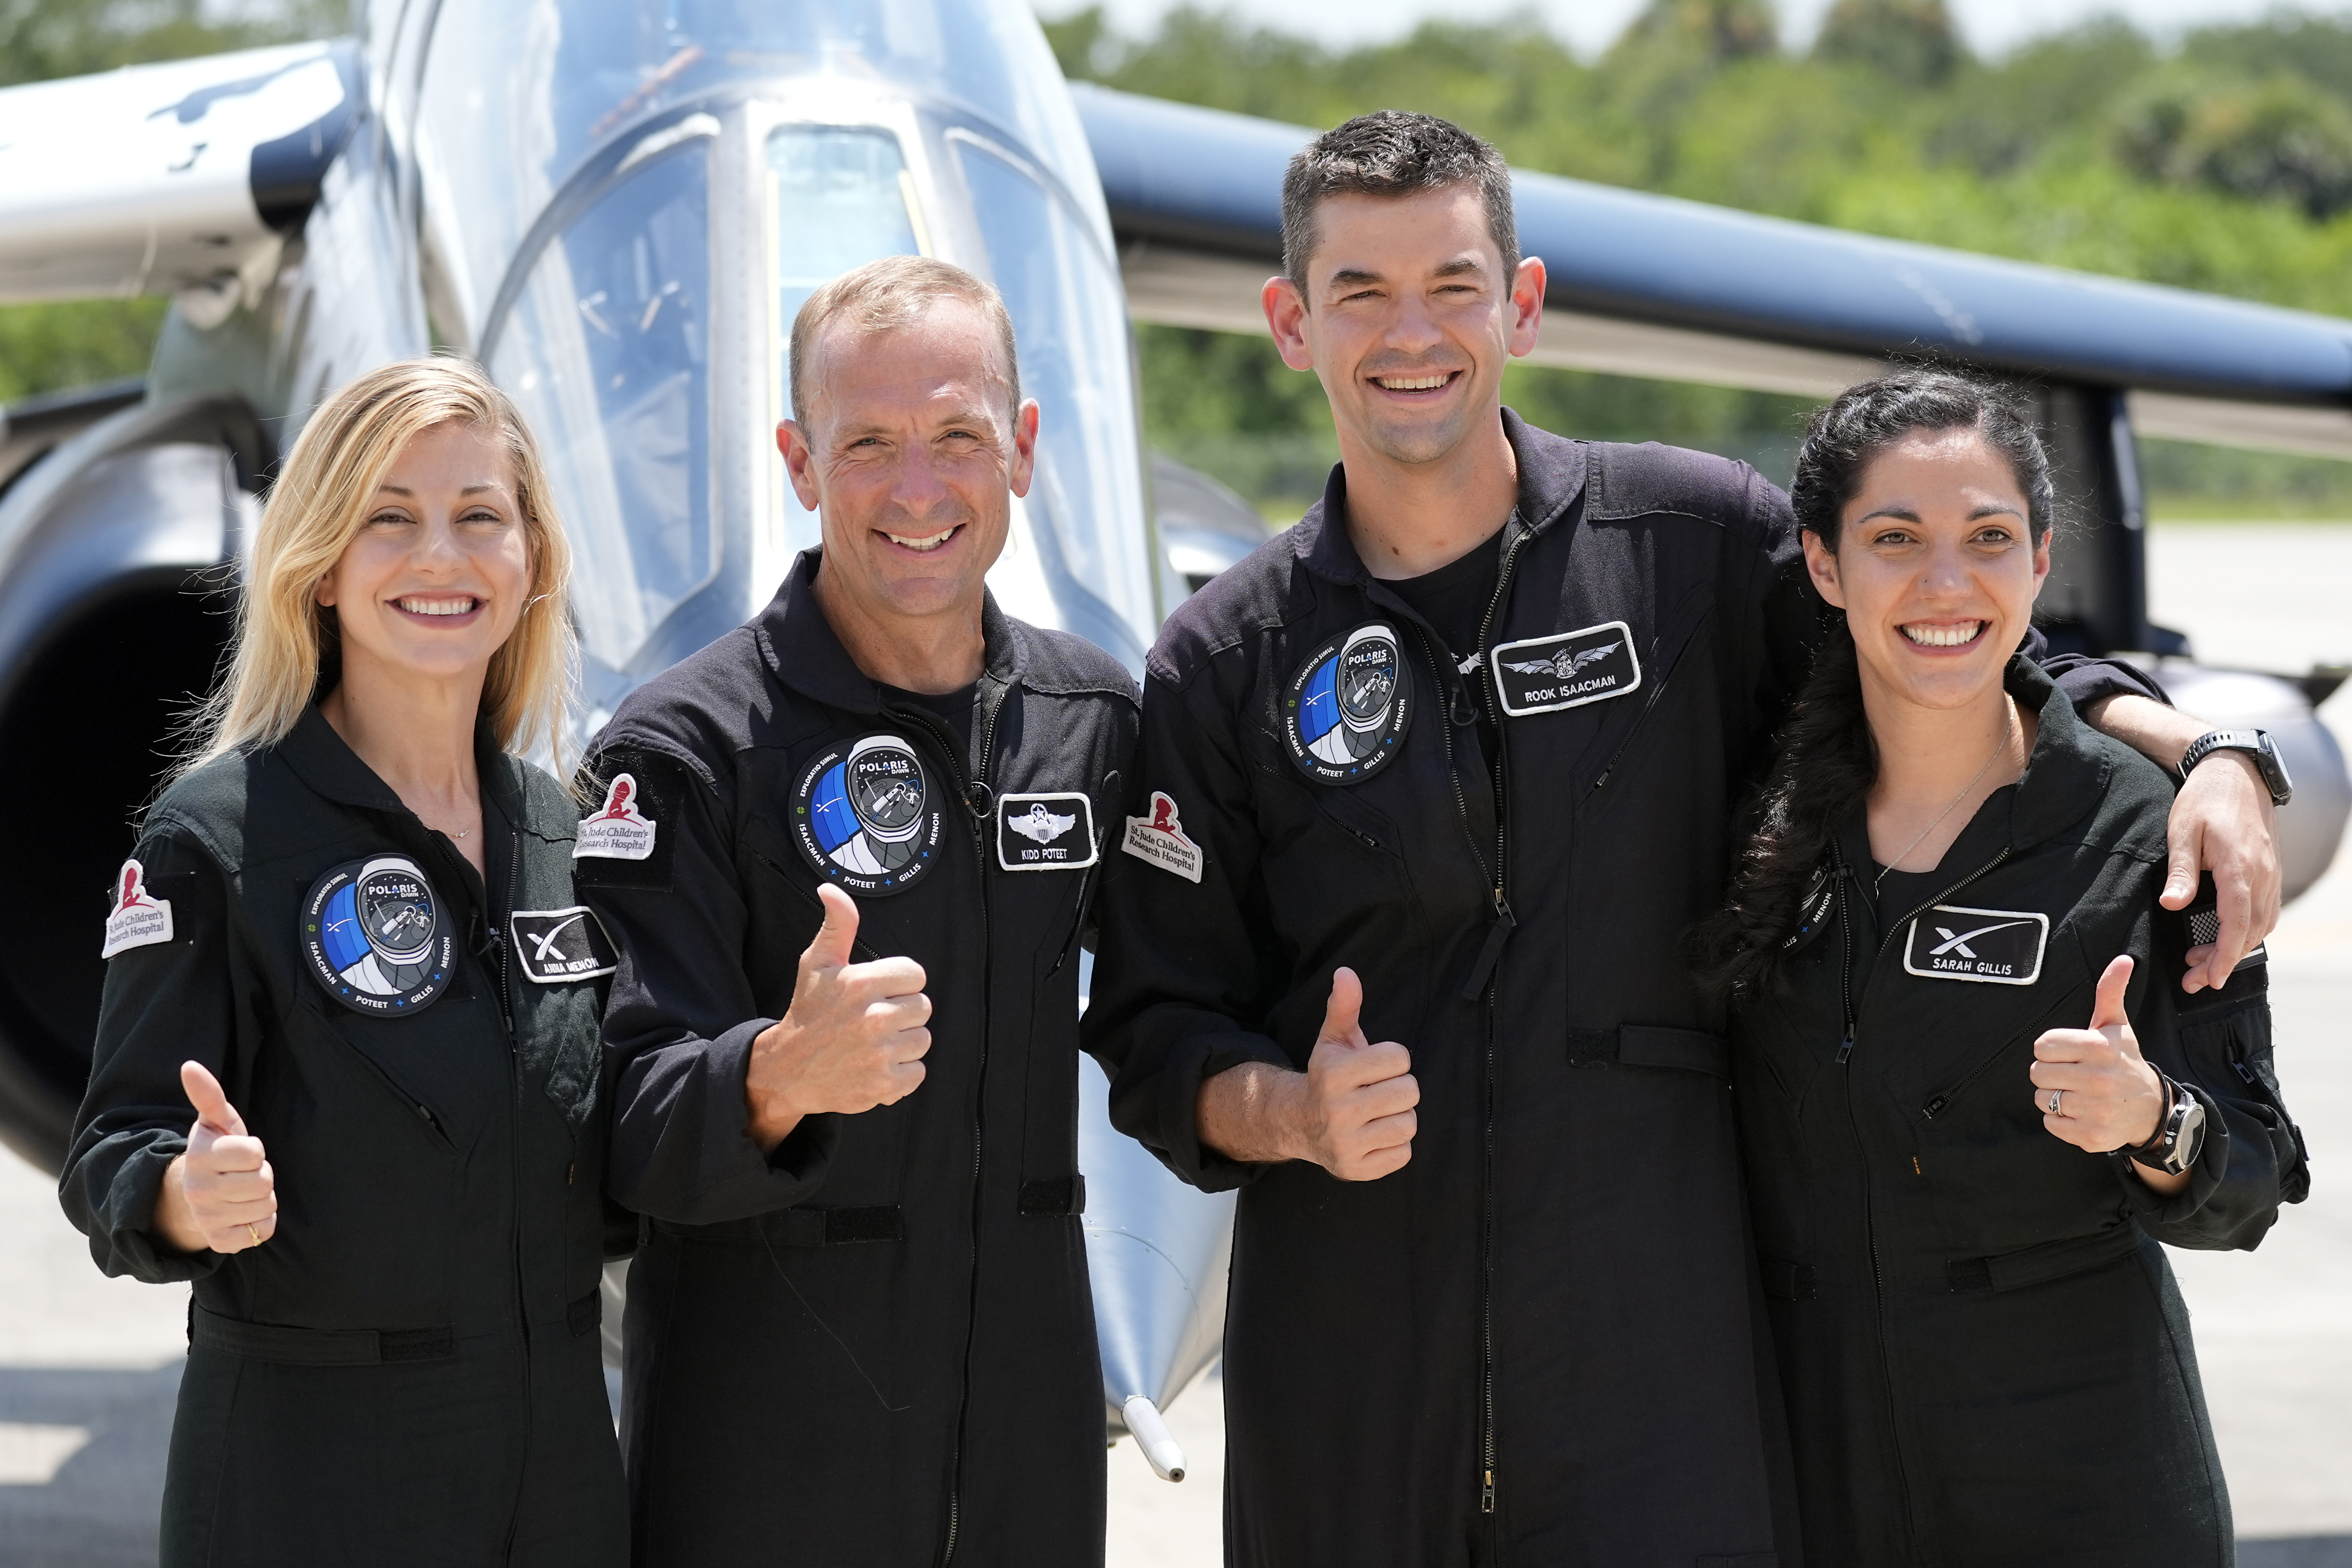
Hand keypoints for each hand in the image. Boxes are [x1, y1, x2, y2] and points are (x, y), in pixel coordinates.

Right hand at [154, 1061, 275, 1255]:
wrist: (195, 1195)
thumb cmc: (217, 1152)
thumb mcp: (216, 1122)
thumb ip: (209, 1095)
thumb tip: (189, 1065)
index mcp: (200, 1157)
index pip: (253, 1153)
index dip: (253, 1151)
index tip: (239, 1152)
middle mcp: (198, 1190)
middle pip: (263, 1180)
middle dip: (260, 1175)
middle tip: (242, 1174)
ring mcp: (207, 1219)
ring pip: (265, 1205)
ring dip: (262, 1198)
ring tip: (241, 1192)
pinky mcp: (220, 1242)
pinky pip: (262, 1230)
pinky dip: (261, 1222)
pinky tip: (242, 1213)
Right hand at [745, 884, 929, 1150]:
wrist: (787, 1070)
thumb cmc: (808, 1012)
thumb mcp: (817, 964)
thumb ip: (837, 925)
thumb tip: (831, 889)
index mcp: (861, 984)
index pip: (916, 974)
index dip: (899, 983)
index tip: (878, 992)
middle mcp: (873, 1019)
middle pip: (923, 1007)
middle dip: (903, 1012)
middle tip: (874, 1020)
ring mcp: (880, 1054)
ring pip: (923, 1039)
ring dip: (903, 1043)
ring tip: (874, 1043)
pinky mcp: (884, 1085)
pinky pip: (918, 1072)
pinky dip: (902, 1073)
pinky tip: (877, 1065)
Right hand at [1286, 967, 1417, 1180]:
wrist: (1299, 1124)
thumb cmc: (1328, 1077)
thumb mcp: (1333, 1039)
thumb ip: (1344, 1005)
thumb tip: (1347, 972)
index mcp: (1333, 1074)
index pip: (1399, 1058)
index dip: (1393, 1059)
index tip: (1376, 1066)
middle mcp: (1337, 1111)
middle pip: (1408, 1092)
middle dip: (1399, 1087)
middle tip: (1378, 1090)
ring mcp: (1346, 1144)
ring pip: (1408, 1124)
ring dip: (1398, 1116)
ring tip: (1378, 1113)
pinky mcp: (1356, 1169)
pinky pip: (1403, 1153)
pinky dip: (1394, 1145)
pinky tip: (1374, 1134)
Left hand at [2032, 956, 2168, 1156]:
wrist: (2151, 1109)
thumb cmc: (2124, 1061)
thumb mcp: (2117, 1026)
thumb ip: (2111, 992)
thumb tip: (2122, 959)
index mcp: (2099, 1048)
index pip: (2041, 1046)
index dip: (2051, 1049)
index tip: (2070, 1052)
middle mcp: (2098, 1080)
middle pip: (2037, 1073)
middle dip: (2051, 1072)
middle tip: (2073, 1073)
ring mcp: (2095, 1110)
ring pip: (2041, 1098)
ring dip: (2053, 1096)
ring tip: (2078, 1092)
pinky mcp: (2090, 1136)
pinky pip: (2050, 1124)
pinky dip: (2060, 1120)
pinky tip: (2081, 1111)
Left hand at [2165, 750, 2279, 993]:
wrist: (2236, 773)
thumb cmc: (2205, 800)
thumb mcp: (2183, 830)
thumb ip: (2180, 870)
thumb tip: (2173, 905)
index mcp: (2240, 868)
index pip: (2238, 924)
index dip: (2226, 957)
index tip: (2212, 980)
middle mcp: (2263, 876)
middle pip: (2250, 932)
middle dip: (2224, 961)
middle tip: (2194, 980)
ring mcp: (2270, 874)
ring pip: (2260, 925)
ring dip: (2235, 948)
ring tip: (2200, 963)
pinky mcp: (2270, 872)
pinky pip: (2265, 912)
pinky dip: (2247, 931)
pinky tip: (2224, 937)